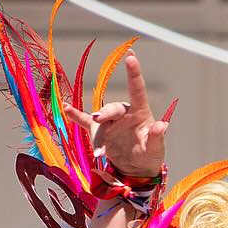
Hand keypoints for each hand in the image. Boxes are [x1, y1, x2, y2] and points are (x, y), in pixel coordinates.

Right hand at [64, 52, 169, 180]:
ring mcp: (111, 123)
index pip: (137, 90)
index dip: (134, 73)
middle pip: (113, 109)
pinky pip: (85, 122)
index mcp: (140, 112)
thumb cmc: (149, 156)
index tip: (131, 57)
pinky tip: (65, 108)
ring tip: (99, 153)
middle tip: (97, 119)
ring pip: (100, 125)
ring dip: (98, 139)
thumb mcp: (156, 149)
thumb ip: (156, 138)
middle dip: (104, 114)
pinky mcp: (100, 133)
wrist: (137, 170)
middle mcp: (124, 114)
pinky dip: (75, 115)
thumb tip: (162, 125)